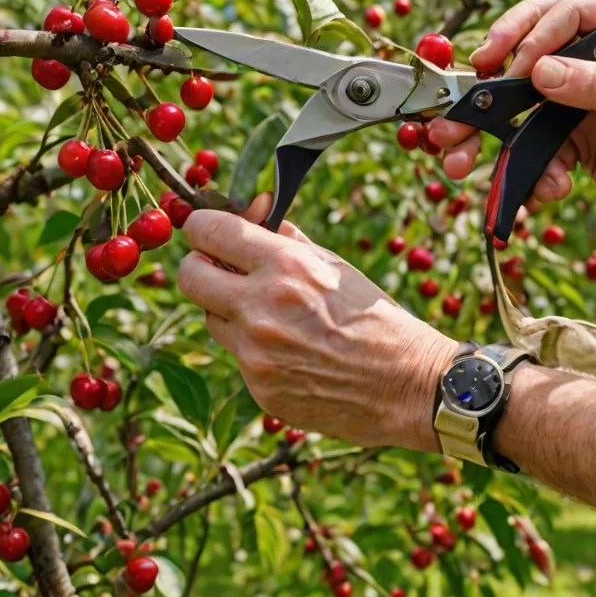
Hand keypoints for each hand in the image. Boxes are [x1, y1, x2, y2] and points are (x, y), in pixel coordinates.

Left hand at [177, 196, 457, 451]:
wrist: (406, 383)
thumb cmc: (374, 315)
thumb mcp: (333, 265)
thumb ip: (286, 237)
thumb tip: (252, 208)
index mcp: (284, 266)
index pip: (209, 231)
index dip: (201, 225)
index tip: (206, 228)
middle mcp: (261, 308)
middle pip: (189, 276)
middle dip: (199, 264)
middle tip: (218, 265)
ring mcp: (255, 353)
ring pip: (211, 317)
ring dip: (227, 308)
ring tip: (270, 311)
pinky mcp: (258, 388)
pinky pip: (237, 356)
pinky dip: (253, 346)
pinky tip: (290, 348)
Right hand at [428, 0, 595, 232]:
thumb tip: (540, 70)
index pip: (580, 11)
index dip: (543, 26)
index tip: (519, 61)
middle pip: (540, 40)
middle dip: (503, 61)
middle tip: (477, 70)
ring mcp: (580, 95)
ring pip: (524, 92)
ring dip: (493, 121)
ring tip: (461, 148)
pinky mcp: (564, 128)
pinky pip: (531, 134)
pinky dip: (528, 161)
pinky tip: (547, 187)